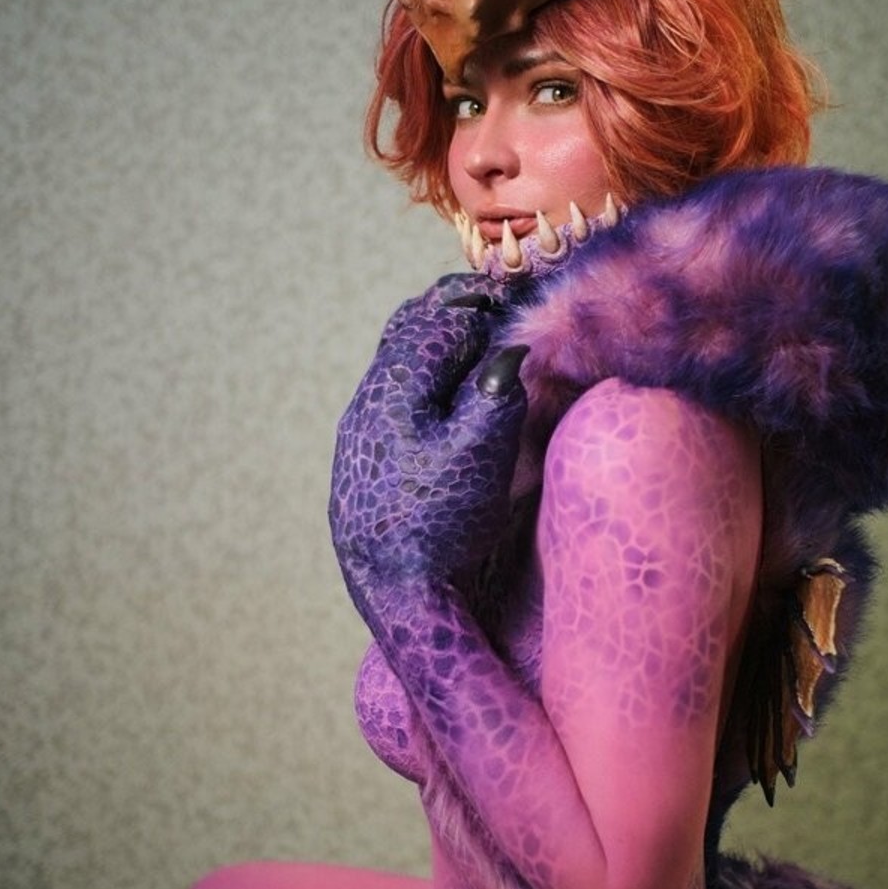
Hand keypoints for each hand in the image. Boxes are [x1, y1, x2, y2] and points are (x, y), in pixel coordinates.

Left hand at [329, 292, 527, 593]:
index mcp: (396, 386)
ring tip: (483, 336)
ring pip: (402, 357)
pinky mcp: (366, 450)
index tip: (524, 298)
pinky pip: (399, 389)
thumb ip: (498, 396)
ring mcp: (363, 424)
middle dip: (459, 310)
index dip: (487, 304)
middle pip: (413, 327)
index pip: (443, 320)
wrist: (393, 590)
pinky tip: (454, 390)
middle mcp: (371, 396)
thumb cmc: (438, 526)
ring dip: (442, 340)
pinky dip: (431, 372)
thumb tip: (511, 346)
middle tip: (504, 302)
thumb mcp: (481, 459)